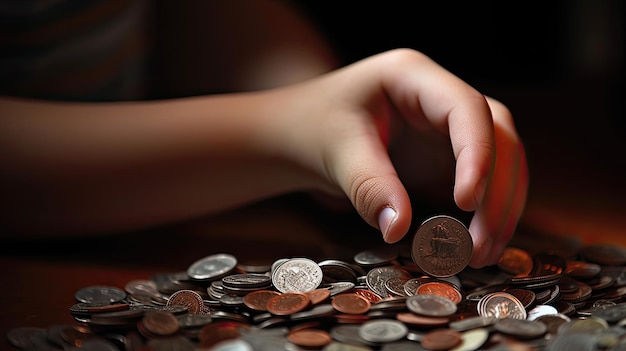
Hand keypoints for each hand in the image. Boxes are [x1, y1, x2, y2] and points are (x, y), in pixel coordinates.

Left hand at [270, 49, 527, 267]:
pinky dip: (487, 214)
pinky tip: (477, 247)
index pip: (465, 108)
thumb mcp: (334, 151)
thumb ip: (367, 185)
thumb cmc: (312, 127)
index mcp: (412, 77)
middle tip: (481, 245)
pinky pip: (483, 182)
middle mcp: (440, 99)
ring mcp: (446, 128)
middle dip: (498, 192)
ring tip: (481, 255)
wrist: (300, 133)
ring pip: (501, 160)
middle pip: (497, 136)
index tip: (466, 202)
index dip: (477, 154)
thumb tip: (399, 229)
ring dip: (500, 208)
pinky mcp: (445, 157)